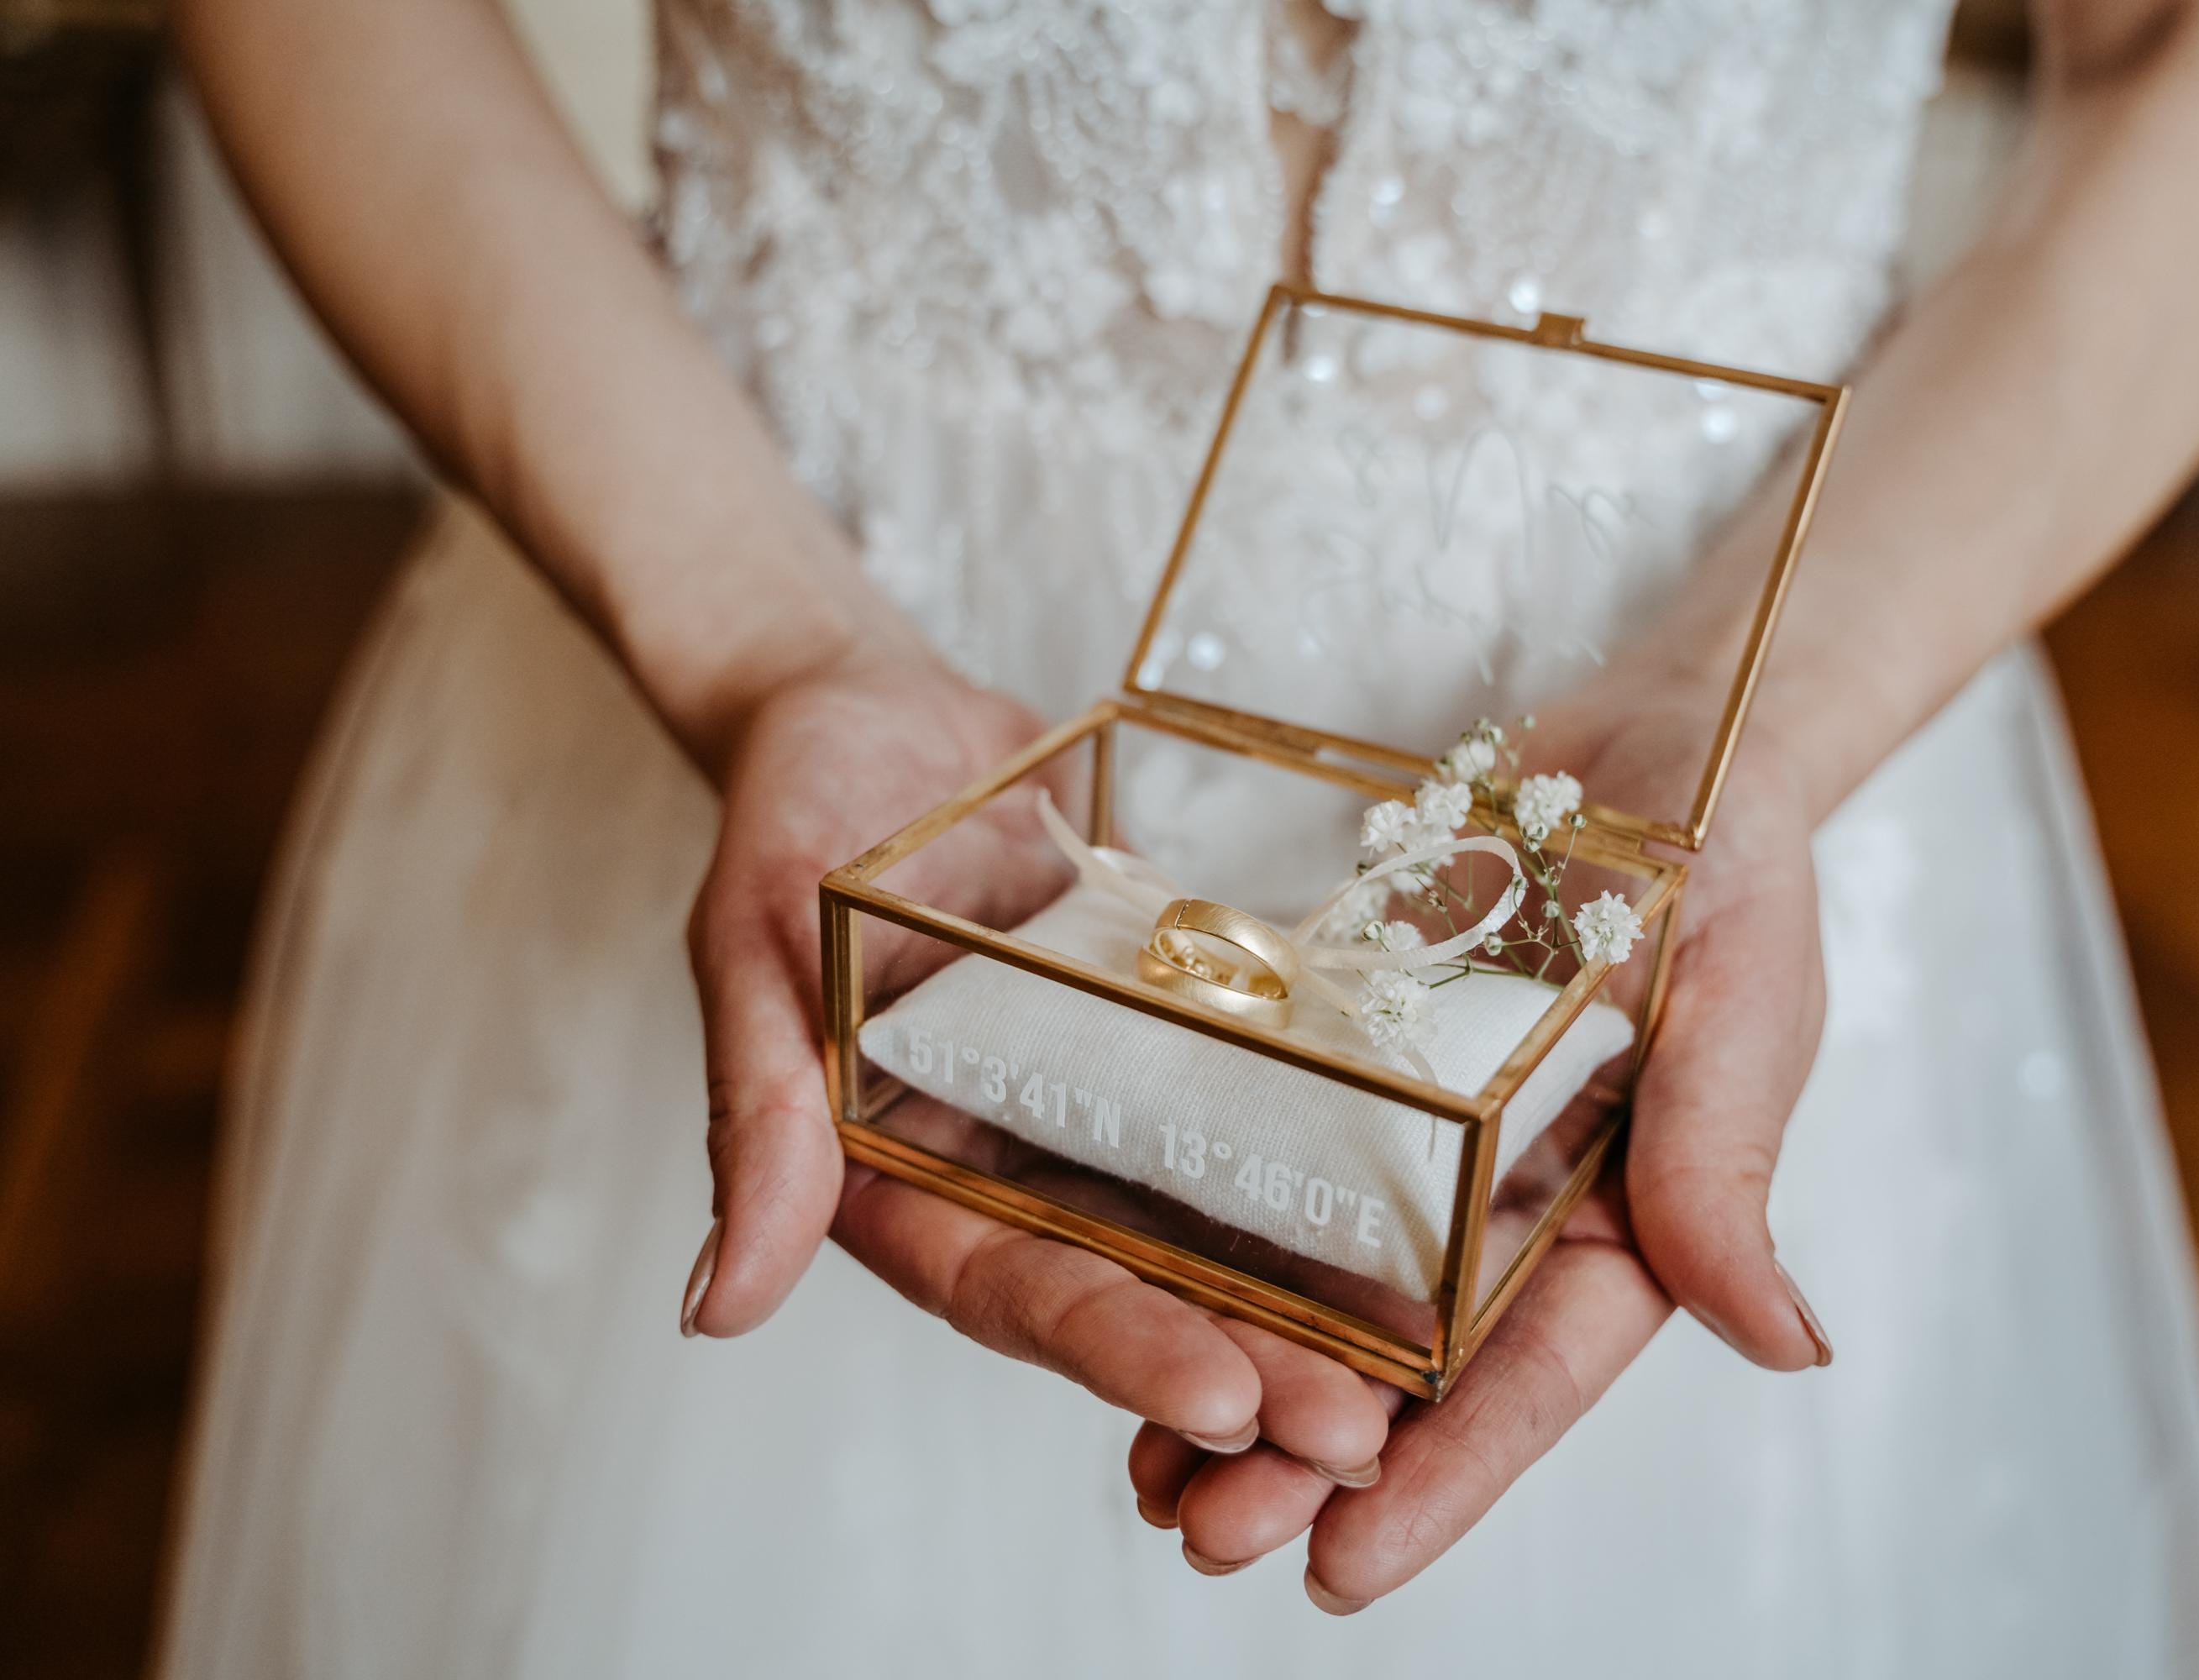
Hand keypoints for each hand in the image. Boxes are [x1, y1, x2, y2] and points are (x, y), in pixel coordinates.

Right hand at [679, 651, 1390, 1479]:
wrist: (884, 708)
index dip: (1114, 1348)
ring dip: (1299, 1307)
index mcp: (900, 1177)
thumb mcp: (760, 942)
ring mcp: (1090, 1114)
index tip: (1224, 1399)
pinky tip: (1421, 1223)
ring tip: (1411, 1373)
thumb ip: (758, 1117)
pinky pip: (1248, 1122)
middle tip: (1356, 1434)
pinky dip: (1323, 1175)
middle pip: (1129, 1291)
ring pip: (1201, 1233)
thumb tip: (713, 1308)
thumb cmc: (800, 808)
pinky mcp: (1163, 1051)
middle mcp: (1004, 1169)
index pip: (1010, 1287)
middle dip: (1243, 1366)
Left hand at [1125, 675, 1834, 1607]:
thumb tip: (1788, 1345)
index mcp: (1626, 1224)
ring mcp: (1431, 1152)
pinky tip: (1127, 1309)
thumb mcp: (1741, 999)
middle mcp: (1518, 1212)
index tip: (1343, 1567)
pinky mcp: (1357, 1078)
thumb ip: (1726, 1164)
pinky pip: (1279, 1177)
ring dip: (1245, 1388)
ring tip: (1148, 1478)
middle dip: (1312, 1462)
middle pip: (1413, 1370)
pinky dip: (1214, 1252)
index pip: (1535, 1379)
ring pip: (1332, 1302)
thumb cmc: (1727, 862)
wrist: (1651, 738)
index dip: (1444, 1480)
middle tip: (1205, 1533)